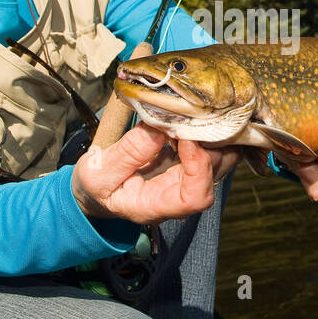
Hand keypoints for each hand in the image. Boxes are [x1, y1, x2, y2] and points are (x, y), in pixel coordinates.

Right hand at [71, 122, 238, 223]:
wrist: (97, 188)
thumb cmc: (97, 185)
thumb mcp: (99, 171)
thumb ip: (128, 153)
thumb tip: (159, 128)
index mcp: (156, 206)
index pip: (195, 198)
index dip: (200, 168)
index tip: (187, 139)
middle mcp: (178, 195)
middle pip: (215, 174)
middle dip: (210, 143)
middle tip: (194, 115)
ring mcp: (186, 178)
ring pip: (220, 159)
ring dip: (215, 133)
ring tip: (195, 112)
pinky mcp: (187, 162)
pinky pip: (212, 147)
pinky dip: (209, 129)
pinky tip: (192, 114)